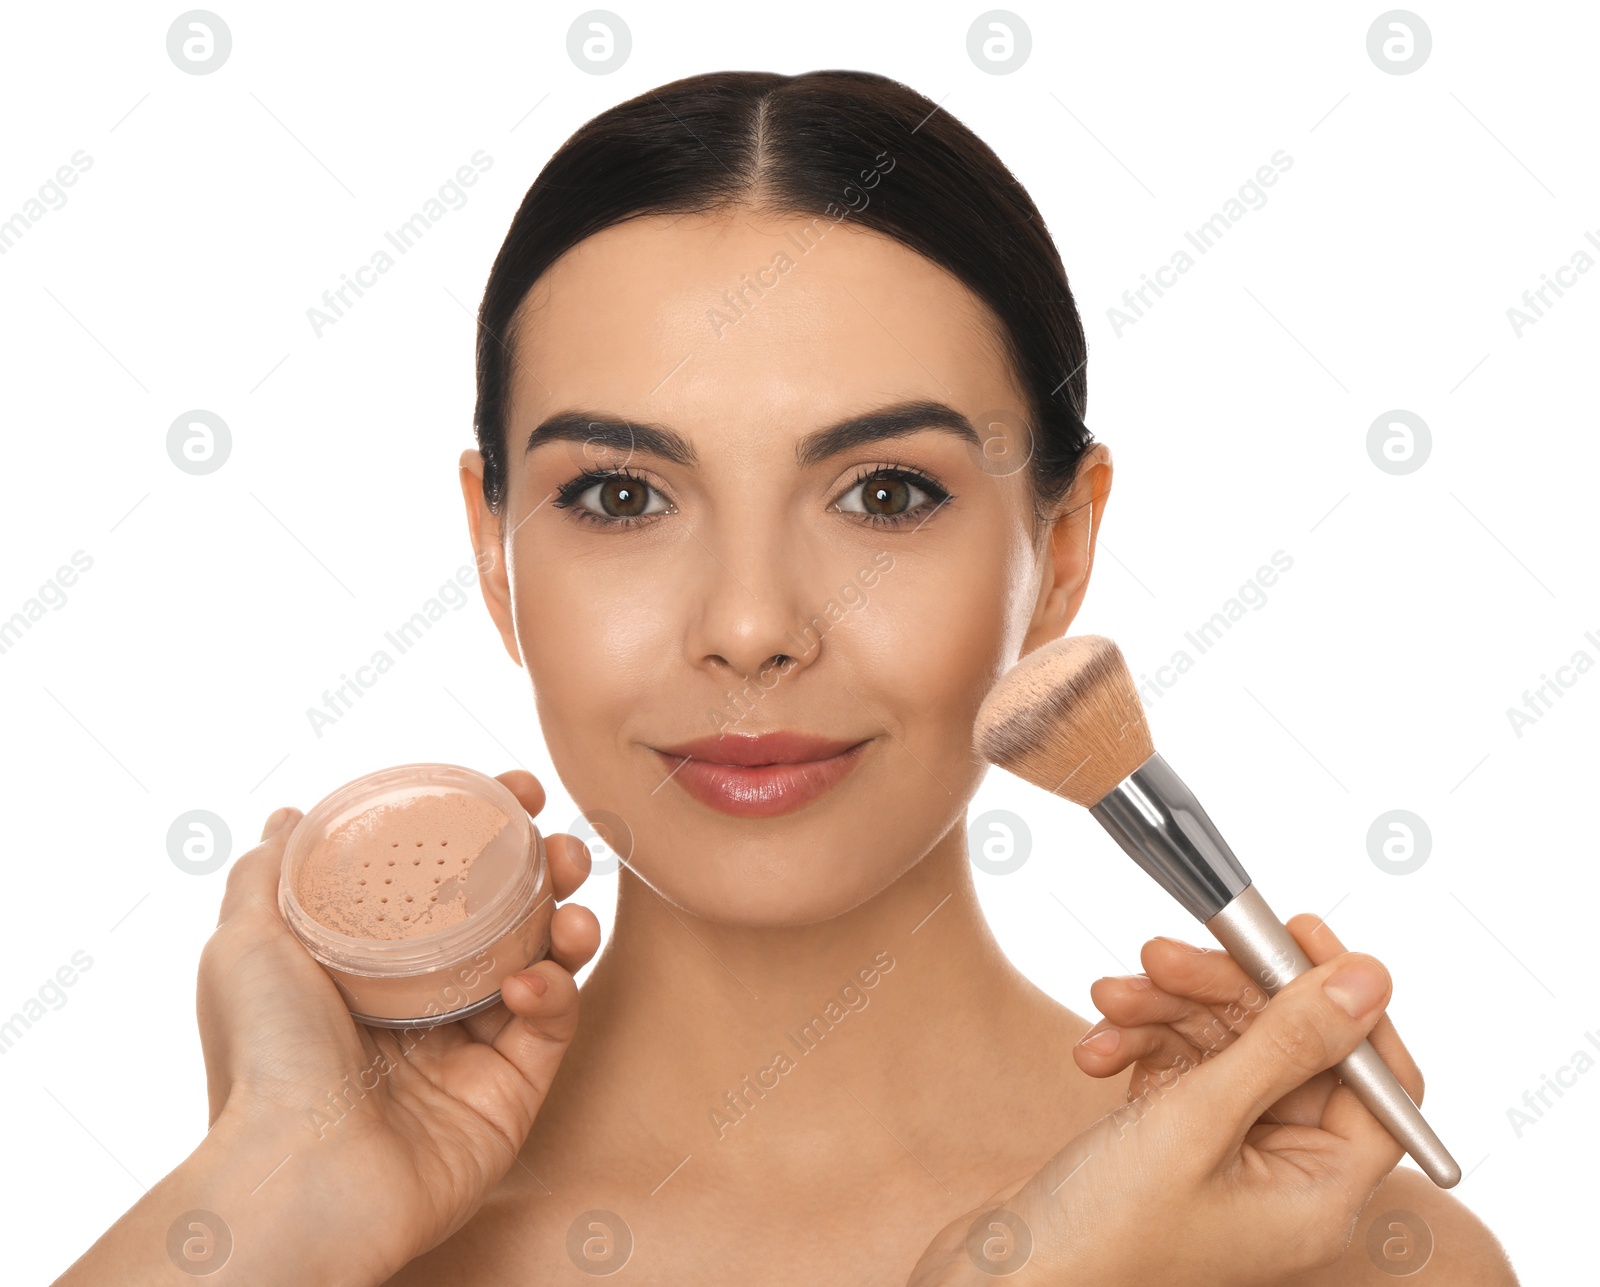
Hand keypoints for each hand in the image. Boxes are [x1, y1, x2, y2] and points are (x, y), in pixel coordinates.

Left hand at [197, 769, 600, 1282]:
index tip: (514, 792)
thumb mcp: (246, 947)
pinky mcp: (511, 1091)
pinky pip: (552, 1024)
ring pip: (544, 963)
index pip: (443, 884)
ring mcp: (472, 1048)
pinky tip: (533, 983)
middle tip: (561, 846)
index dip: (483, 833)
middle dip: (545, 870)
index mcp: (372, 967)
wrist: (301, 1175)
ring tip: (571, 907)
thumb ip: (270, 875)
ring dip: (568, 922)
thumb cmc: (264, 1059)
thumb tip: (290, 817)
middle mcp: (425, 1003)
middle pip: (506, 917)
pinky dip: (554, 991)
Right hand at [905, 915, 1422, 1286]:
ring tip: (1111, 997)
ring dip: (1166, 1010)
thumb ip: (1287, 1043)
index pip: (1378, 1079)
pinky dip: (1138, 1041)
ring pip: (1225, 1043)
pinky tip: (1096, 1048)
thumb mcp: (1198, 1121)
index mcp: (1321, 1192)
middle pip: (1288, 1046)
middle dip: (1221, 992)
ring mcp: (1227, 1156)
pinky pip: (1178, 1063)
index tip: (1296, 933)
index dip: (1344, 1001)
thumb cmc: (1102, 1232)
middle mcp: (1285, 1175)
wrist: (1000, 1277)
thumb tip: (1369, 978)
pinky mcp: (1174, 1139)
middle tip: (1161, 955)